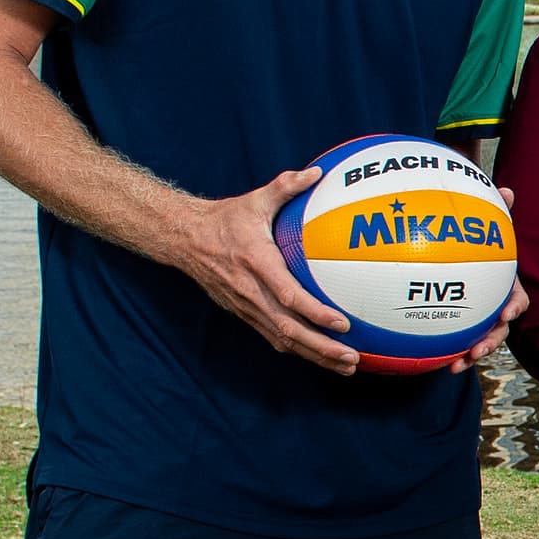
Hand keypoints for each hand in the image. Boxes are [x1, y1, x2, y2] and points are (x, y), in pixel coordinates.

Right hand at [170, 168, 355, 372]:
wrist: (185, 239)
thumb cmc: (226, 219)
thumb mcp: (255, 199)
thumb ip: (286, 186)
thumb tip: (317, 172)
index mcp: (256, 264)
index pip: (288, 296)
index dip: (315, 313)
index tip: (343, 323)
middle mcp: (251, 292)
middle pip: (289, 329)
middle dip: (322, 348)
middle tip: (352, 358)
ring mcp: (246, 307)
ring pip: (282, 340)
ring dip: (315, 356)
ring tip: (346, 367)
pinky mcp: (244, 314)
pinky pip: (273, 338)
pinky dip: (299, 351)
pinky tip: (322, 358)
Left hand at [424, 179, 527, 371]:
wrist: (459, 256)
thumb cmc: (477, 241)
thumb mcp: (487, 225)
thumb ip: (496, 212)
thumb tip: (508, 189)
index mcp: (505, 288)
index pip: (517, 300)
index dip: (514, 307)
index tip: (506, 312)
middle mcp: (494, 308)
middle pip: (498, 330)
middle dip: (490, 343)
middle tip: (477, 350)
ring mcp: (477, 320)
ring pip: (478, 343)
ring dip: (469, 356)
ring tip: (455, 365)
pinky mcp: (458, 328)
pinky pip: (454, 343)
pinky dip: (445, 353)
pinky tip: (427, 361)